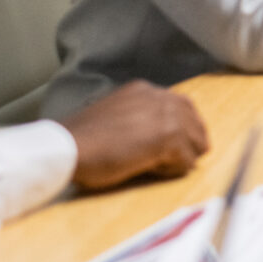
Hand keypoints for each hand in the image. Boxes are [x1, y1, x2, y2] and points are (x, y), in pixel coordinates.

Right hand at [55, 80, 209, 189]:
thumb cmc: (80, 140)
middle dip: (189, 143)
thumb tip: (155, 136)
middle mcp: (159, 96)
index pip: (181, 105)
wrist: (66, 148)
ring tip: (156, 167)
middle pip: (195, 122)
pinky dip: (173, 170)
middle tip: (174, 162)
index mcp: (143, 90)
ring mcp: (166, 115)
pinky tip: (151, 171)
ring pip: (196, 142)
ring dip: (180, 158)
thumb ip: (136, 118)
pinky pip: (187, 160)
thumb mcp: (113, 116)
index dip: (183, 127)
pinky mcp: (168, 136)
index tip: (177, 145)